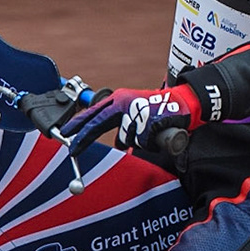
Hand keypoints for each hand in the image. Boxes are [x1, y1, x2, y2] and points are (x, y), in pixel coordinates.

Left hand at [62, 84, 202, 152]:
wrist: (185, 101)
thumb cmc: (159, 110)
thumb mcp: (136, 113)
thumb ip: (124, 126)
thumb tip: (118, 146)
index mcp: (118, 99)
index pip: (93, 112)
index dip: (78, 123)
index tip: (64, 133)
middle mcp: (124, 102)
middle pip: (98, 123)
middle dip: (84, 137)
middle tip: (72, 150)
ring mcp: (136, 110)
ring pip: (126, 138)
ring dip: (137, 139)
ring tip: (150, 130)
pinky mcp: (149, 120)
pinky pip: (142, 141)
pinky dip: (149, 141)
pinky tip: (157, 132)